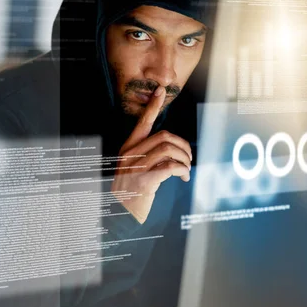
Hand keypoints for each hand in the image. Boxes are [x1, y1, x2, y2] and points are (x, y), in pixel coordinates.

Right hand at [111, 86, 191, 223]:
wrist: (118, 216)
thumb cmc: (130, 193)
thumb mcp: (134, 171)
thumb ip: (147, 158)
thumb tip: (172, 150)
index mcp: (128, 149)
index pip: (142, 123)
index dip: (152, 106)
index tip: (160, 91)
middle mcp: (130, 155)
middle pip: (164, 137)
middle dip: (183, 147)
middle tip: (188, 160)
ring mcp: (135, 168)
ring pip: (169, 150)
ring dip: (185, 160)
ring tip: (186, 170)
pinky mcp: (143, 181)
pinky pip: (170, 167)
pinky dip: (182, 170)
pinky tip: (183, 177)